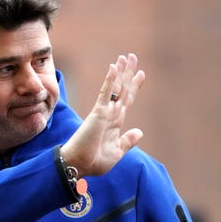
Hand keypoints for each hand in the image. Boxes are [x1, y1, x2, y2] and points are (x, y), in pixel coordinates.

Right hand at [60, 53, 144, 176]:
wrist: (79, 165)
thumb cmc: (94, 161)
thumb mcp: (117, 152)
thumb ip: (127, 141)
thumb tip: (139, 131)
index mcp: (115, 122)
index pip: (127, 99)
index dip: (134, 86)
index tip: (141, 73)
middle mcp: (110, 114)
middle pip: (123, 89)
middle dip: (128, 73)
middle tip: (132, 56)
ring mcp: (104, 112)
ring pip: (116, 87)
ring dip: (121, 72)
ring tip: (126, 57)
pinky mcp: (98, 113)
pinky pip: (106, 93)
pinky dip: (110, 80)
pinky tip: (114, 67)